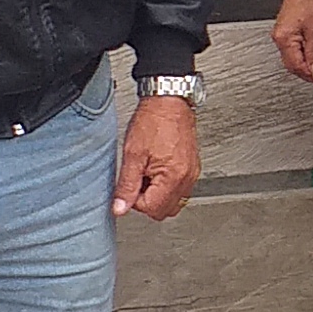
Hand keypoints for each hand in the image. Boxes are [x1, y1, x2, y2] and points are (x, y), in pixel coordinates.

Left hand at [116, 93, 198, 220]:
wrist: (169, 101)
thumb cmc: (153, 121)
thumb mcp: (132, 154)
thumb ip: (126, 185)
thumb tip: (120, 208)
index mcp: (172, 177)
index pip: (151, 209)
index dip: (135, 201)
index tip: (130, 185)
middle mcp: (187, 178)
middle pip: (165, 210)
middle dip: (148, 201)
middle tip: (138, 180)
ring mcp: (192, 173)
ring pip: (174, 201)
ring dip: (158, 194)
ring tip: (148, 173)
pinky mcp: (192, 166)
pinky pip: (180, 188)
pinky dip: (167, 186)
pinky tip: (158, 168)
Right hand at [273, 0, 312, 84]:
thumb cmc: (308, 0)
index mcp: (284, 39)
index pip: (296, 66)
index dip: (310, 74)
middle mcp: (279, 38)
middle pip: (292, 65)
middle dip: (308, 72)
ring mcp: (281, 35)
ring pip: (293, 59)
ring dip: (306, 65)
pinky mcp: (286, 32)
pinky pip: (293, 50)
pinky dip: (304, 56)